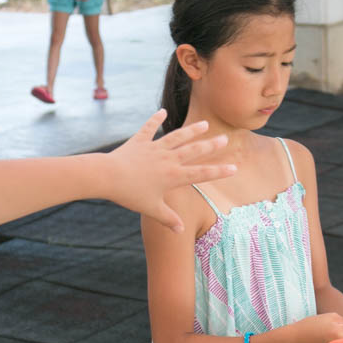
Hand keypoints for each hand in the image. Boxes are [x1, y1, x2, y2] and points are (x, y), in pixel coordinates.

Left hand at [106, 109, 235, 232]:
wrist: (108, 176)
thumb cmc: (130, 195)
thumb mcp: (151, 209)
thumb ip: (168, 219)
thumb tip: (180, 231)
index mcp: (173, 177)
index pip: (201, 174)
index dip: (219, 172)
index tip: (234, 168)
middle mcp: (168, 160)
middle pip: (193, 151)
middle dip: (211, 146)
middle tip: (225, 139)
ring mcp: (154, 148)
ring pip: (177, 137)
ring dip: (191, 130)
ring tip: (204, 124)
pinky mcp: (139, 141)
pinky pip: (149, 128)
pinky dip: (155, 119)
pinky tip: (162, 111)